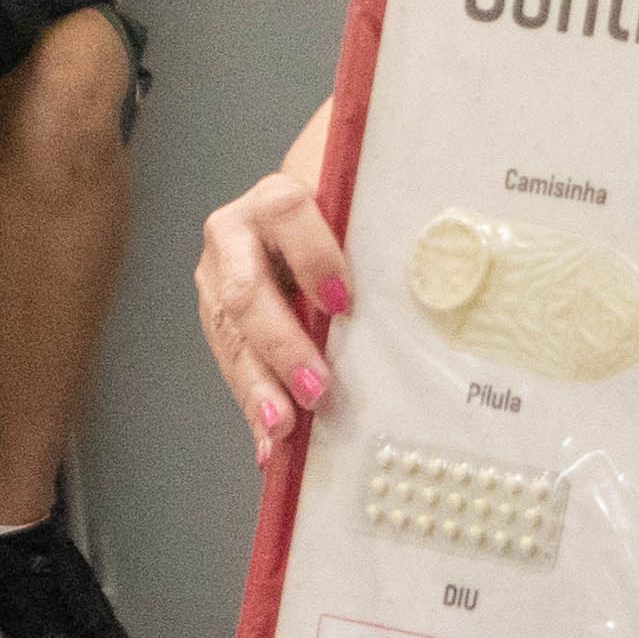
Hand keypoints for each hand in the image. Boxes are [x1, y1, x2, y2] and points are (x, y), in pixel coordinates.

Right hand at [193, 163, 352, 450]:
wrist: (292, 215)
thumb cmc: (337, 222)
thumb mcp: (353, 223)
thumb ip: (370, 251)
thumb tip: (424, 296)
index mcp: (276, 200)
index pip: (288, 215)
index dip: (314, 258)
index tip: (342, 304)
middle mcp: (235, 233)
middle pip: (248, 291)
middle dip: (282, 345)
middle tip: (316, 387)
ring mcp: (217, 274)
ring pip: (230, 335)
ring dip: (258, 387)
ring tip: (282, 427)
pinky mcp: (214, 313)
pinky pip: (229, 362)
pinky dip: (252, 403)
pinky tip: (269, 438)